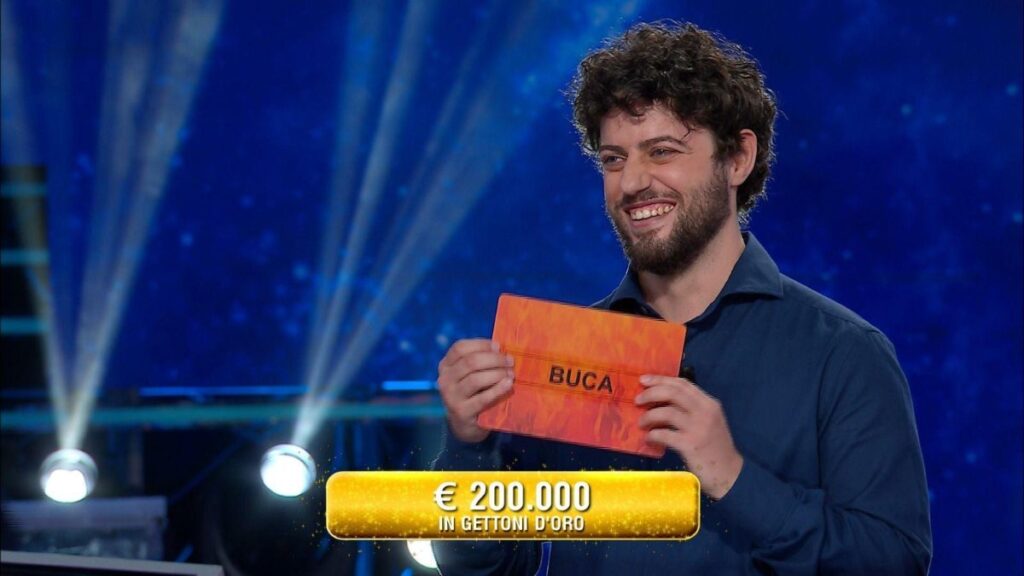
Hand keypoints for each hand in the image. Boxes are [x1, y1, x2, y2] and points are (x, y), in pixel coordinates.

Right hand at [437, 339, 514, 442]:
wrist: (466, 424)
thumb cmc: (473, 393)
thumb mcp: (471, 375)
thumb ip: (480, 360)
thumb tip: (499, 347)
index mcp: (446, 366)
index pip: (460, 348)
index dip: (481, 344)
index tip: (499, 346)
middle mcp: (444, 380)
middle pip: (470, 362)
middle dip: (494, 359)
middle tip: (510, 361)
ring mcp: (451, 397)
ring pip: (476, 379)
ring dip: (497, 373)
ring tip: (511, 374)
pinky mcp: (461, 412)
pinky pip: (482, 398)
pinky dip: (498, 389)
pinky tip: (508, 384)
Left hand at [635, 375, 743, 499]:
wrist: (730, 474)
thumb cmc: (715, 448)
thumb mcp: (708, 422)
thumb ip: (690, 410)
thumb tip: (659, 402)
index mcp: (709, 404)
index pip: (683, 384)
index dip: (661, 379)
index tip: (644, 379)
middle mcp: (705, 412)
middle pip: (673, 393)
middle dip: (651, 393)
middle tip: (637, 400)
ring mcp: (698, 428)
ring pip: (666, 412)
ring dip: (649, 416)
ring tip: (642, 423)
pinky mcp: (690, 445)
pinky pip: (664, 434)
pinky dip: (652, 434)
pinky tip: (649, 438)